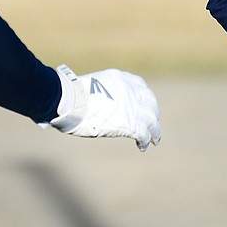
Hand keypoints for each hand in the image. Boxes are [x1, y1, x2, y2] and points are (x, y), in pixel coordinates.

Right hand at [44, 65, 161, 150]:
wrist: (71, 100)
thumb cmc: (74, 94)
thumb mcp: (95, 85)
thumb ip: (106, 91)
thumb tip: (103, 101)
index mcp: (122, 79)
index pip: (141, 87)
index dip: (145, 98)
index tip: (146, 105)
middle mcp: (131, 91)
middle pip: (150, 104)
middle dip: (153, 115)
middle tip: (153, 124)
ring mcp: (133, 107)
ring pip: (151, 121)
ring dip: (154, 131)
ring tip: (155, 140)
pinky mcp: (131, 124)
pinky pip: (144, 134)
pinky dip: (145, 141)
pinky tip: (143, 147)